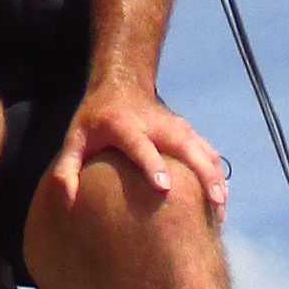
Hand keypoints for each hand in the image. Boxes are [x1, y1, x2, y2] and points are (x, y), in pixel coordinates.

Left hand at [43, 84, 229, 219]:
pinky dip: (216, 171)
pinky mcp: (185, 129)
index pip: (141, 146)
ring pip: (201, 148)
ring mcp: (174, 125)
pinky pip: (206, 150)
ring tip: (221, 206)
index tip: (165, 186)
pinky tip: (222, 195)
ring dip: (214, 175)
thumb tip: (66, 201)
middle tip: (214, 203)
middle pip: (184, 146)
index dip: (153, 165)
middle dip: (201, 173)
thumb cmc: (94, 118)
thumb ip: (67, 168)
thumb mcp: (74, 138)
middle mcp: (155, 124)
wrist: (120, 82)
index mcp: (124, 125)